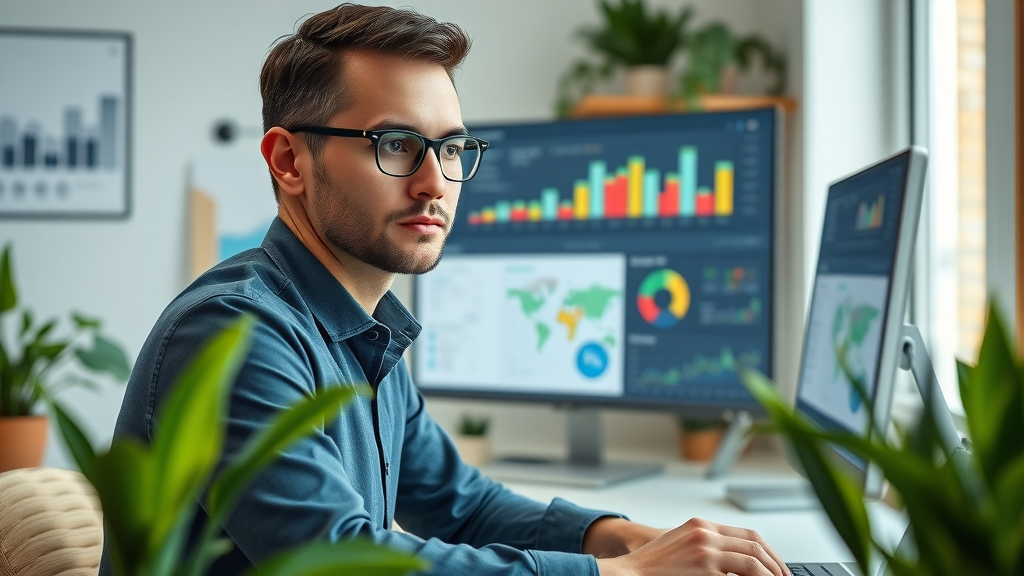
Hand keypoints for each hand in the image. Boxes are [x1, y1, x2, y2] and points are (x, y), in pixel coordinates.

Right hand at [595, 518, 789, 575]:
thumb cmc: (652, 565)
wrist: (628, 573)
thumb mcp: (682, 543)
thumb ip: (708, 544)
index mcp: (701, 525)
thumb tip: (740, 561)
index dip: (769, 554)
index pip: (749, 536)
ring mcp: (705, 553)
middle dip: (776, 567)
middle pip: (756, 548)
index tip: (778, 568)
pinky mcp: (704, 573)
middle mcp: (705, 535)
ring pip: (753, 564)